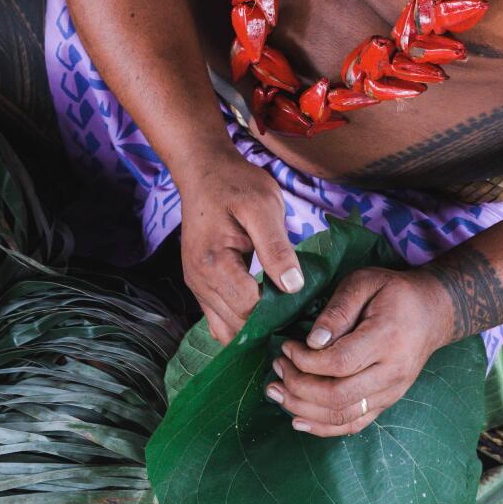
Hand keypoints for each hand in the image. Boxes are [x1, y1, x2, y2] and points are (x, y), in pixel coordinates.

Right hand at [176, 152, 303, 342]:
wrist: (204, 172)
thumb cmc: (235, 184)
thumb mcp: (263, 207)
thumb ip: (276, 248)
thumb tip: (293, 286)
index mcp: (213, 264)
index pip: (249, 308)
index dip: (279, 310)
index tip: (305, 300)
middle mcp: (199, 282)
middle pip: (238, 325)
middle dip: (269, 324)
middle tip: (301, 312)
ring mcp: (197, 287)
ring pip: (227, 330)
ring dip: (255, 329)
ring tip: (285, 315)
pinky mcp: (201, 287)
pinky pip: (220, 321)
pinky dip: (242, 324)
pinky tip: (265, 313)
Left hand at [264, 268, 450, 436]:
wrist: (433, 313)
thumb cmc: (393, 293)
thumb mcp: (364, 283)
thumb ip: (337, 310)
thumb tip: (313, 341)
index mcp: (386, 339)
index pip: (339, 363)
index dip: (305, 361)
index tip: (286, 347)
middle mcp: (392, 372)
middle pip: (337, 395)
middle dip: (298, 386)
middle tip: (277, 367)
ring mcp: (391, 392)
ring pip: (342, 416)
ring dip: (303, 409)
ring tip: (276, 392)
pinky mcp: (386, 402)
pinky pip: (354, 425)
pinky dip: (323, 428)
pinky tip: (297, 420)